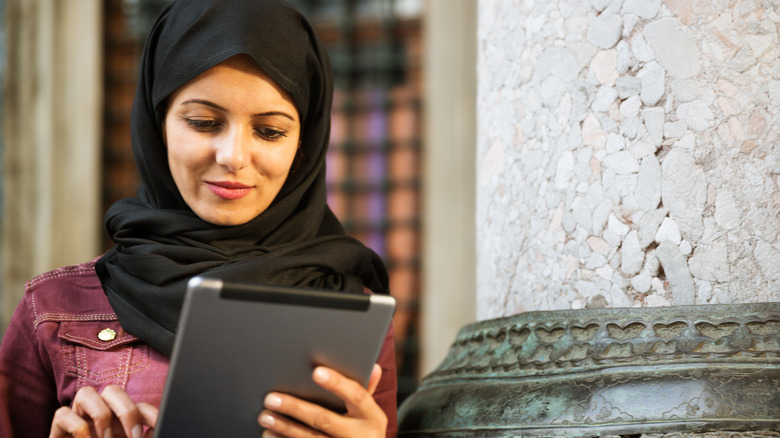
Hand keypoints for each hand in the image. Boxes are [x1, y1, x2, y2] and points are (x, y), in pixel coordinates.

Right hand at [50, 385, 157, 437]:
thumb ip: (141, 437)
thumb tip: (154, 430)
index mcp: (121, 417)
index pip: (139, 407)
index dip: (151, 415)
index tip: (159, 426)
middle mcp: (100, 410)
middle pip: (113, 391)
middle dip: (127, 411)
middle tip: (133, 436)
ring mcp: (78, 415)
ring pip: (85, 393)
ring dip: (100, 416)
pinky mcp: (59, 426)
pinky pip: (63, 414)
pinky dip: (76, 427)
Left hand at [258, 364, 386, 437]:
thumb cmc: (364, 432)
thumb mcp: (370, 413)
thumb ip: (365, 391)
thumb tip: (371, 366)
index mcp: (372, 417)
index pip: (357, 396)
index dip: (337, 383)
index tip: (316, 371)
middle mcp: (360, 436)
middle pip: (324, 420)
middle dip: (296, 408)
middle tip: (271, 398)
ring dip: (284, 427)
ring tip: (265, 417)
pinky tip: (270, 435)